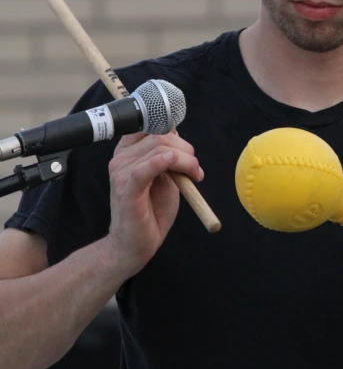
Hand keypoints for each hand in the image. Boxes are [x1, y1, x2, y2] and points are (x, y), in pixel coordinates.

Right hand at [105, 131, 203, 275]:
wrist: (134, 245)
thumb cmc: (151, 210)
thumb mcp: (164, 176)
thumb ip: (168, 154)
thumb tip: (176, 132)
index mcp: (127, 151)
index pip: (150, 124)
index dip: (172, 130)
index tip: (186, 148)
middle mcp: (120, 158)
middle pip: (159, 136)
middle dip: (186, 149)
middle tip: (195, 170)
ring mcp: (121, 173)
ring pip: (159, 149)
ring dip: (186, 160)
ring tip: (193, 177)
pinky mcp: (126, 190)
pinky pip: (144, 169)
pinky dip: (162, 162)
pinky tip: (173, 164)